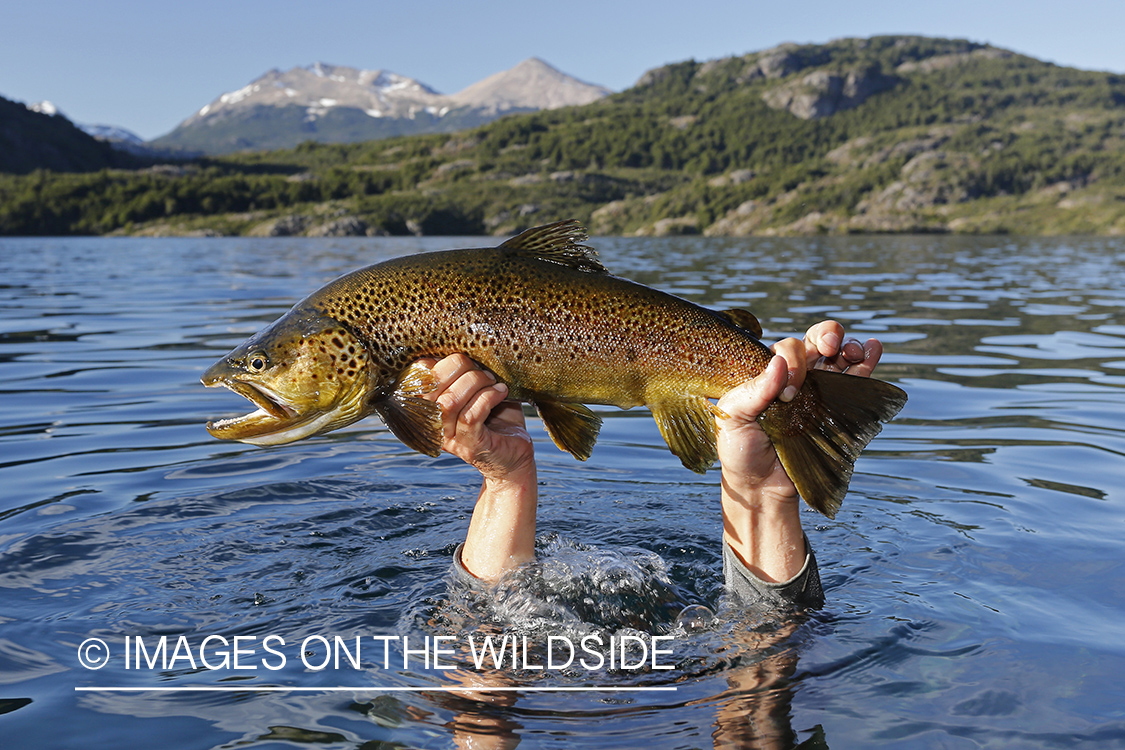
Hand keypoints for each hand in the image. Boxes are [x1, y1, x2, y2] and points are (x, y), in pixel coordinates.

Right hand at [418, 354, 537, 580]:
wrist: (515, 458)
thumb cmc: (497, 419)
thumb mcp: (477, 389)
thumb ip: (463, 370)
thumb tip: (462, 343)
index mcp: (429, 405)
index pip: (417, 376)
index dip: (440, 360)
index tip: (465, 357)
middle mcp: (432, 423)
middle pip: (430, 387)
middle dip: (460, 367)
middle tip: (483, 369)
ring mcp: (449, 438)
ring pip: (449, 402)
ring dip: (475, 383)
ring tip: (493, 381)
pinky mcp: (471, 446)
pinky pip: (471, 415)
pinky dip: (488, 397)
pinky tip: (501, 391)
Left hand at [716, 321, 882, 500]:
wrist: (762, 487)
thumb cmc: (740, 452)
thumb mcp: (733, 418)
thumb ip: (753, 390)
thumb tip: (779, 362)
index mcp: (765, 374)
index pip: (785, 349)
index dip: (793, 362)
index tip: (789, 393)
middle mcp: (792, 378)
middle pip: (813, 342)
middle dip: (826, 334)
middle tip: (829, 345)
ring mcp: (815, 391)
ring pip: (837, 357)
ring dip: (849, 346)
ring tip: (855, 351)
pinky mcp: (832, 408)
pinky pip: (853, 379)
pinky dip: (866, 362)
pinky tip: (872, 349)